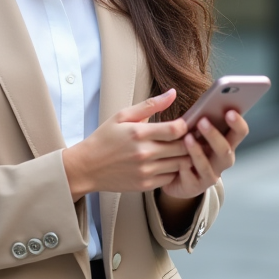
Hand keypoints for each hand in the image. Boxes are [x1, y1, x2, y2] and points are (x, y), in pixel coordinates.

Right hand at [62, 89, 189, 198]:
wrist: (87, 167)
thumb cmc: (104, 138)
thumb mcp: (122, 116)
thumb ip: (150, 105)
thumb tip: (173, 93)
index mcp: (139, 133)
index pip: (176, 129)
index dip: (187, 126)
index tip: (186, 124)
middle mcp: (144, 153)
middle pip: (183, 148)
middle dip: (190, 141)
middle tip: (191, 137)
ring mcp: (145, 171)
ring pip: (180, 165)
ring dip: (185, 157)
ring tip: (182, 149)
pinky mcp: (145, 185)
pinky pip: (171, 178)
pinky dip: (174, 171)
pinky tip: (170, 163)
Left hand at [158, 110, 248, 201]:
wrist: (174, 176)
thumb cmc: (187, 147)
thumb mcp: (194, 131)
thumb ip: (200, 119)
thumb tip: (200, 101)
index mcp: (226, 143)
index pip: (239, 133)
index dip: (238, 123)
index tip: (230, 111)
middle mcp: (222, 161)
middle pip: (226, 149)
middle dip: (214, 135)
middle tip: (203, 121)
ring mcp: (210, 175)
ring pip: (207, 165)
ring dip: (197, 151)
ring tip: (187, 138)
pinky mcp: (195, 187)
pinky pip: (191, 178)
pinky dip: (185, 169)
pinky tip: (178, 161)